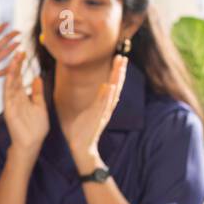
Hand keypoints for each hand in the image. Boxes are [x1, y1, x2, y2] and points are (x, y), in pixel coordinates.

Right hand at [2, 52, 48, 155]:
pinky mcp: (9, 108)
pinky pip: (8, 93)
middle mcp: (15, 98)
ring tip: (14, 58)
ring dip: (12, 70)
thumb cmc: (36, 128)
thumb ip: (37, 92)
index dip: (21, 65)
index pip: (20, 77)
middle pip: (14, 77)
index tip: (23, 53)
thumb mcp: (40, 106)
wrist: (31, 143)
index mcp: (22, 96)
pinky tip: (11, 72)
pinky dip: (9, 82)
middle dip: (16, 64)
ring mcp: (11, 103)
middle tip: (18, 50)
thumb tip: (38, 77)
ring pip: (10, 83)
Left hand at [62, 54, 127, 174]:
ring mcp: (103, 112)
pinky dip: (107, 95)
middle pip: (116, 85)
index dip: (116, 72)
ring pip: (113, 92)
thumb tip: (93, 89)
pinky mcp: (98, 119)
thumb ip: (93, 100)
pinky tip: (109, 85)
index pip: (112, 85)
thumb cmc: (81, 131)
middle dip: (119, 71)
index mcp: (103, 105)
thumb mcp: (86, 111)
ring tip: (120, 64)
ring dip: (116, 78)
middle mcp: (106, 107)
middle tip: (122, 56)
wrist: (80, 147)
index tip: (118, 59)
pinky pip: (104, 105)